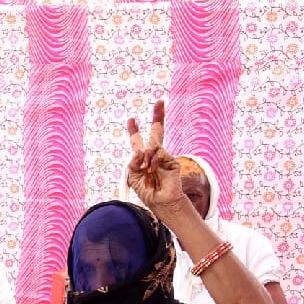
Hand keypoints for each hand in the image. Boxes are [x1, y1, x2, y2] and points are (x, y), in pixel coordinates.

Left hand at [126, 100, 187, 214]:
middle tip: (160, 101)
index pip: (138, 141)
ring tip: (145, 171)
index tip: (131, 119)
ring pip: (152, 147)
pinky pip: (159, 154)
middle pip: (158, 131)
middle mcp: (154, 155)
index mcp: (142, 158)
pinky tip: (152, 170)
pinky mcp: (172, 161)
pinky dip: (152, 162)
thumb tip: (139, 151)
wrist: (161, 202)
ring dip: (145, 159)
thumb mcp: (134, 176)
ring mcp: (164, 157)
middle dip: (158, 116)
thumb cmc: (147, 191)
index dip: (134, 131)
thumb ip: (134, 162)